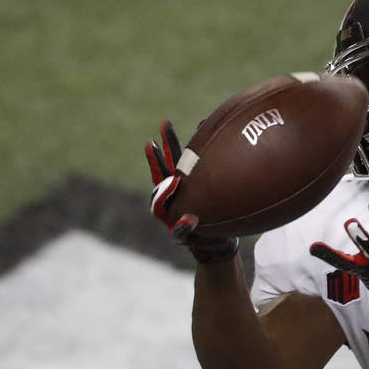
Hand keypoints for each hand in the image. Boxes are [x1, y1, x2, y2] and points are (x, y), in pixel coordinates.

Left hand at [145, 120, 238, 263]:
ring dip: (180, 145)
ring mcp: (189, 188)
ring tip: (178, 126)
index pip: (160, 179)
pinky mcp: (201, 187)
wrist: (217, 245)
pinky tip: (206, 136)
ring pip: (183, 163)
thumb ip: (185, 232)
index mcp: (168, 203)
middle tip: (164, 123)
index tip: (151, 144)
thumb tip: (186, 219)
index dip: (156, 163)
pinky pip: (199, 167)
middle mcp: (177, 192)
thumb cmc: (204, 243)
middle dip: (166, 145)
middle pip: (169, 165)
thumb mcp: (192, 239)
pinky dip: (201, 151)